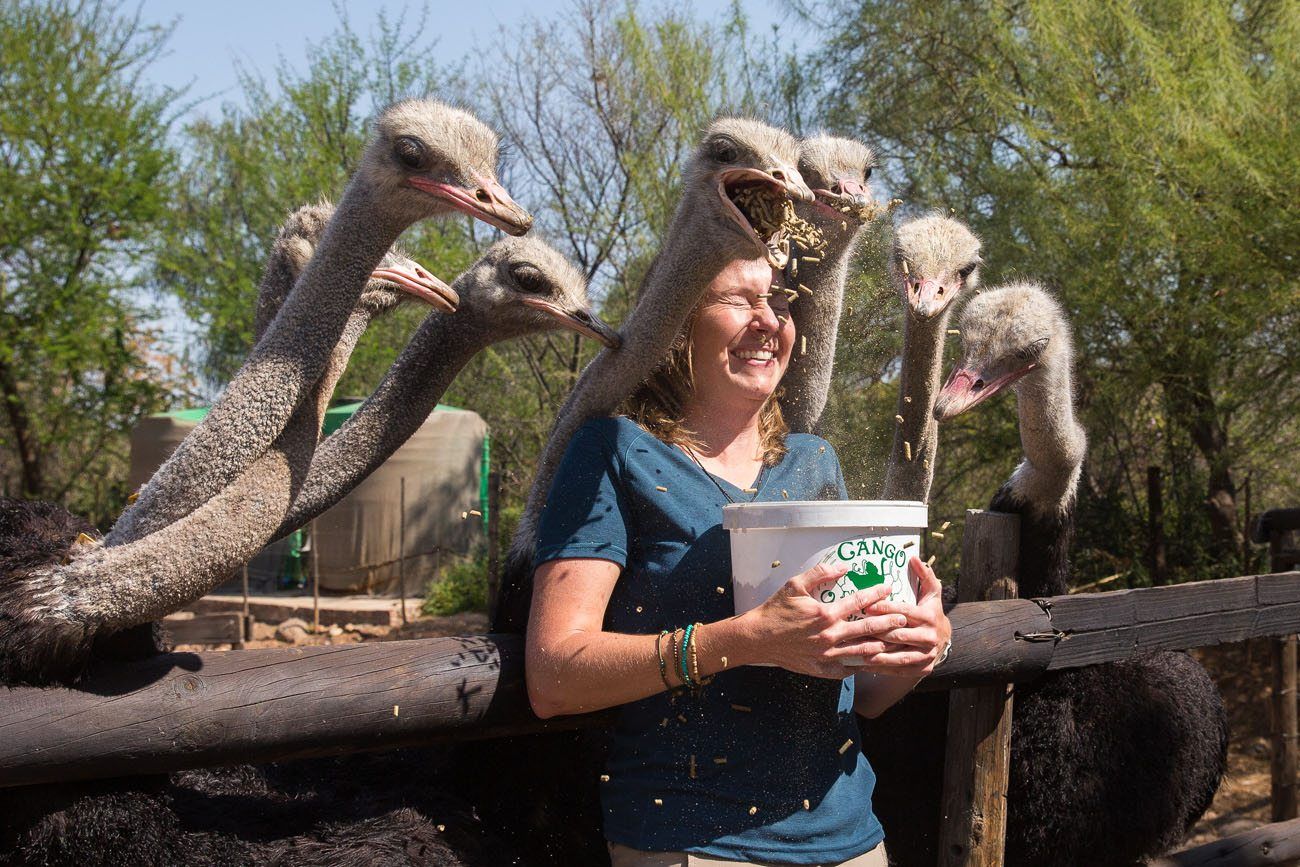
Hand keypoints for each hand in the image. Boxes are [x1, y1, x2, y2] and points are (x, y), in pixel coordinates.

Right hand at [739, 562, 910, 679]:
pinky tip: (873, 660)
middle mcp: (830, 636)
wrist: (758, 638)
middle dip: (889, 622)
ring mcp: (828, 655)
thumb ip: (820, 574)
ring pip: (863, 652)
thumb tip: (843, 567)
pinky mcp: (823, 669)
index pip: (859, 601)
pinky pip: (849, 669)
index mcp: (825, 613)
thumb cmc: (776, 610)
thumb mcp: (795, 585)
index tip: (888, 588)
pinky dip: (862, 664)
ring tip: (896, 641)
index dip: (876, 593)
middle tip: (903, 618)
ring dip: (882, 645)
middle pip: (868, 628)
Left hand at [832, 556, 951, 676]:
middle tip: (854, 629)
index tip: (865, 606)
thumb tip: (914, 557)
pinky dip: (881, 667)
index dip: (884, 608)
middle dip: (875, 632)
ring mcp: (926, 655)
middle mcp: (929, 637)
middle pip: (898, 635)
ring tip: (855, 649)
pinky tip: (863, 663)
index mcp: (928, 617)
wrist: (944, 640)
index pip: (904, 612)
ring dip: (876, 653)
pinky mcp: (922, 668)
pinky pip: (898, 669)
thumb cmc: (931, 612)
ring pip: (897, 655)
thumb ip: (924, 575)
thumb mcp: (931, 593)